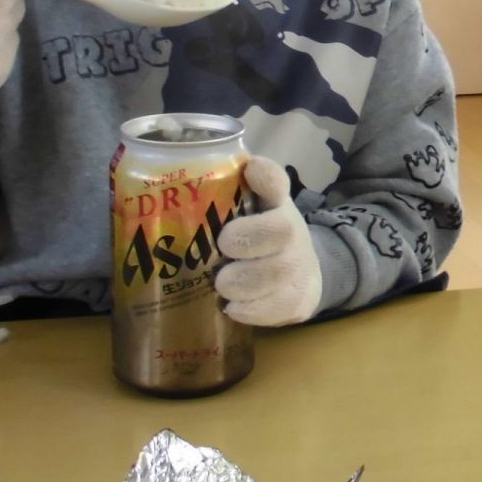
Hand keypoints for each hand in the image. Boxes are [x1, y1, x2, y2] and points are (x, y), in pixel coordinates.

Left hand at [216, 157, 321, 326]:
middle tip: (223, 246)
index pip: (275, 181)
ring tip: (222, 285)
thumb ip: (220, 199)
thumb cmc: (257, 239)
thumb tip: (181, 184)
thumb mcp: (245, 215)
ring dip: (244, 280)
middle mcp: (291, 231)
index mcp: (274, 204)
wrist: (301, 275)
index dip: (264, 175)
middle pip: (282, 230)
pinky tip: (232, 307)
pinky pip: (277, 307)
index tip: (249, 171)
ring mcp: (298, 267)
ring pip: (277, 272)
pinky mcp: (298, 300)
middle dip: (249, 238)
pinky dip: (251, 310)